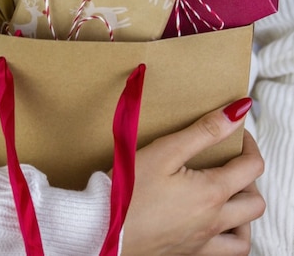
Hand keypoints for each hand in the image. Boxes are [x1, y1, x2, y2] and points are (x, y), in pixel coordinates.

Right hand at [121, 99, 264, 255]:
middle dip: (249, 177)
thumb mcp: (166, 151)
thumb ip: (204, 131)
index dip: (248, 144)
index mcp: (211, 194)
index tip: (235, 132)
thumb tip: (237, 112)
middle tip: (230, 160)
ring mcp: (201, 244)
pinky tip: (210, 221)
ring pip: (244, 236)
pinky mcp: (186, 255)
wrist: (100, 230)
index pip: (251, 167)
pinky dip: (227, 238)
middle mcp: (213, 223)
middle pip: (254, 202)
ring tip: (225, 193)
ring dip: (243, 213)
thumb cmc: (128, 191)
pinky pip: (223, 254)